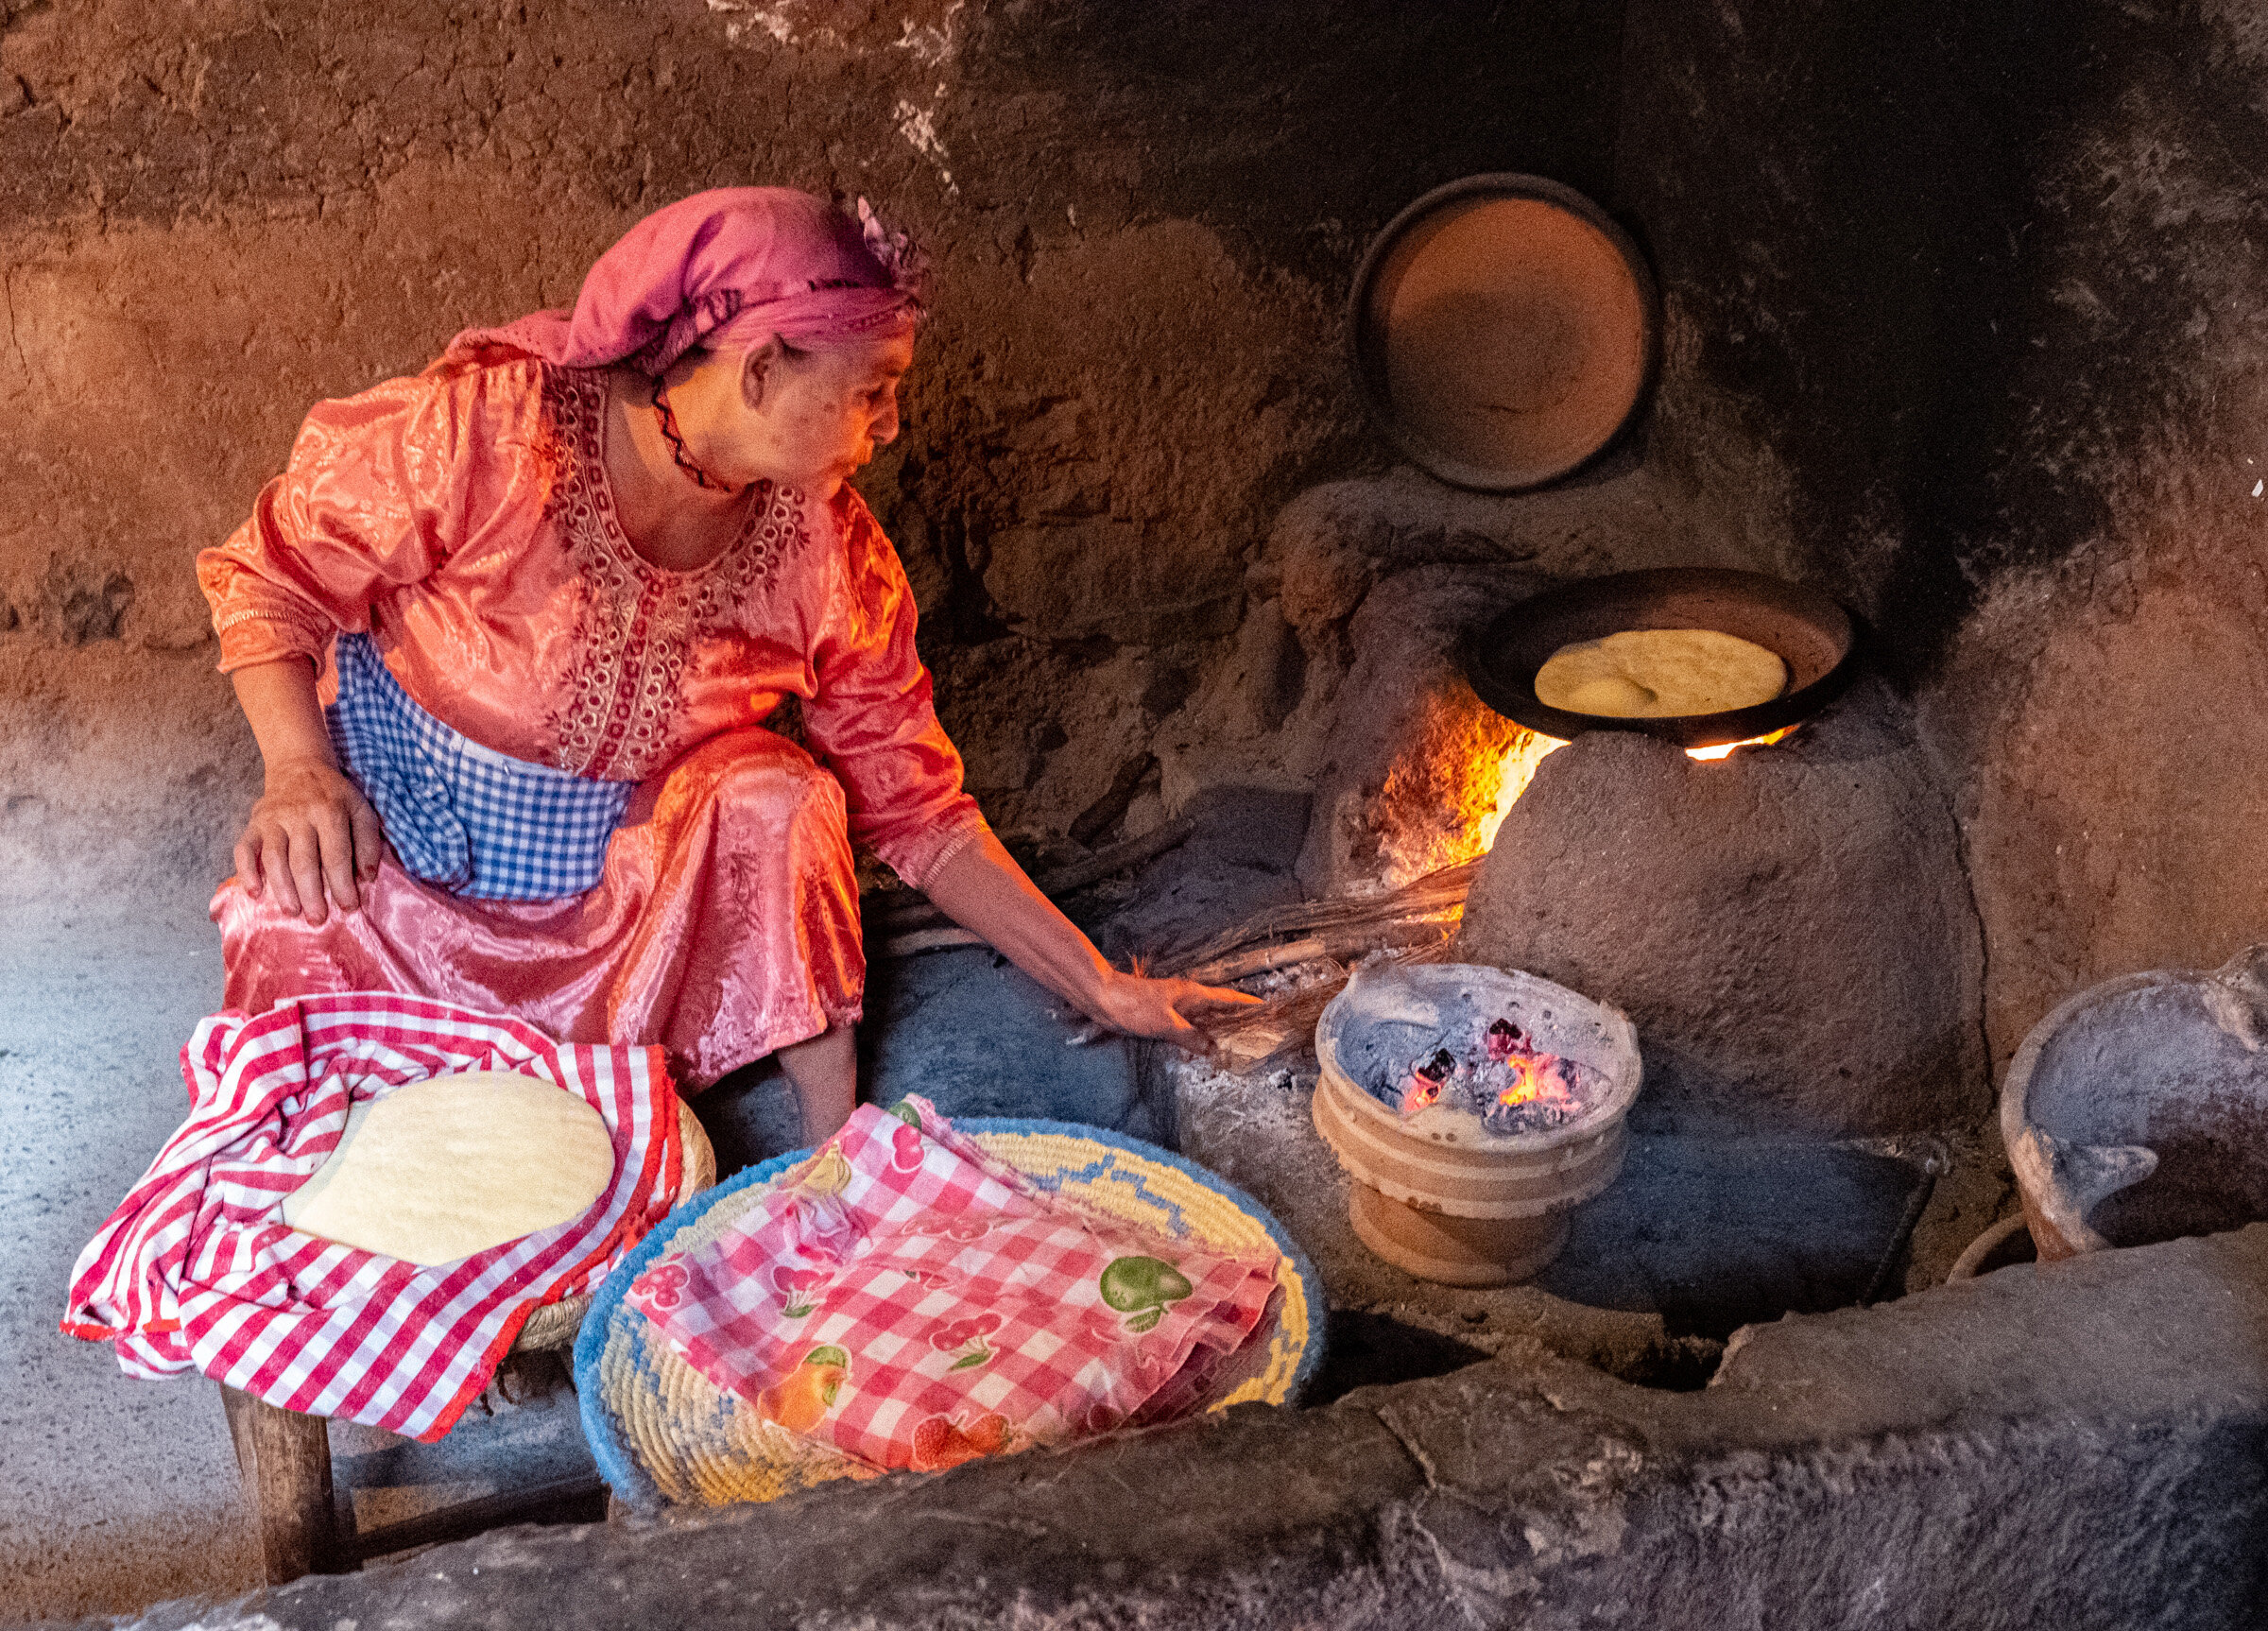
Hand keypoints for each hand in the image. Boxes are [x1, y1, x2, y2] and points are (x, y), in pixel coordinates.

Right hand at [235, 756, 385, 925]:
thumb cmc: (334, 796)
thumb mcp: (360, 809)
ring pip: (274, 858)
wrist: (299, 767)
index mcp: (330, 811)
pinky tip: (254, 893)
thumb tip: (367, 877)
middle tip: (318, 919)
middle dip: (312, 893)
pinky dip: (246, 872)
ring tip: (292, 911)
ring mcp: (273, 819)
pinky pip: (244, 849)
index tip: (349, 907)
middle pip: (304, 860)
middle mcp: (299, 815)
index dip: (343, 884)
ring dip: (282, 888)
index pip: (336, 854)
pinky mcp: (254, 823)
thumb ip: (368, 841)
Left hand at [1081, 970, 1262, 1051]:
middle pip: (1218, 1008)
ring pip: (1202, 1019)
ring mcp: (1174, 1006)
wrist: (1102, 998)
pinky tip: (1198, 1049)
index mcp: (1192, 994)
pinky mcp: (1161, 1016)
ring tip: (1233, 1044)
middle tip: (1255, 1032)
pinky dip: (1197, 1036)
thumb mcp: (1166, 1024)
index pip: (1228, 998)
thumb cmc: (1132, 1005)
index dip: (1247, 1004)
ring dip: (1217, 1030)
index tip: (1265, 1008)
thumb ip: (1191, 1038)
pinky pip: (1187, 1027)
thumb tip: (1213, 1049)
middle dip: (1236, 1019)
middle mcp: (1186, 998)